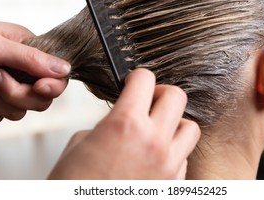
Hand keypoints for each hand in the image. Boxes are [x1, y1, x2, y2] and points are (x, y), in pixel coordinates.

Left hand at [0, 20, 70, 123]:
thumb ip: (31, 58)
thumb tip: (66, 69)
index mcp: (29, 50)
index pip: (57, 77)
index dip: (50, 87)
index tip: (37, 87)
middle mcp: (22, 71)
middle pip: (39, 100)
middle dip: (12, 93)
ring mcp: (7, 88)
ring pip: (17, 112)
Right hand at [48, 68, 199, 179]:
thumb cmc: (73, 186)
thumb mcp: (79, 144)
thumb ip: (106, 124)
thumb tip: (119, 119)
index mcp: (125, 124)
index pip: (145, 79)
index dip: (137, 77)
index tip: (133, 82)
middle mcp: (153, 142)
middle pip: (177, 96)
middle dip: (160, 94)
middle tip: (147, 102)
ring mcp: (167, 165)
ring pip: (190, 128)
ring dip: (174, 124)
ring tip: (156, 130)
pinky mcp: (172, 185)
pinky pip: (184, 159)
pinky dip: (172, 153)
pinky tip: (154, 158)